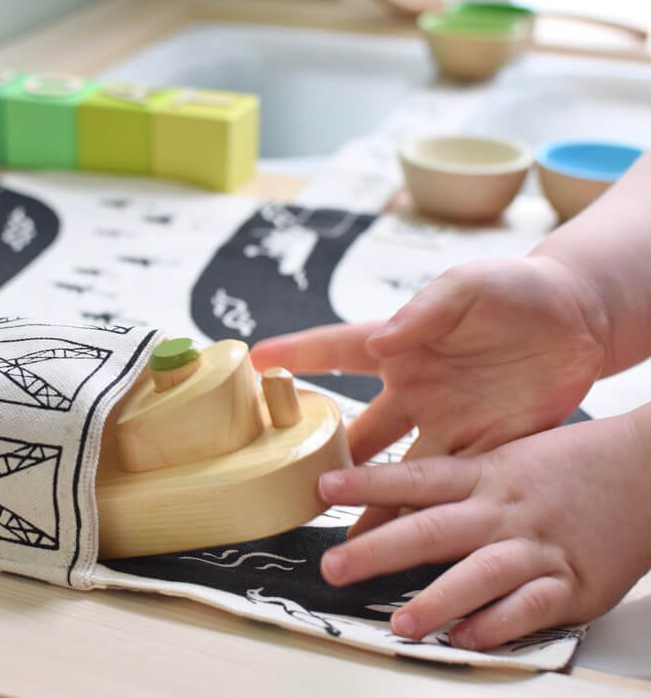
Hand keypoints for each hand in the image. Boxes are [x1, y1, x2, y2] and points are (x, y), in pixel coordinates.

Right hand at [252, 255, 607, 531]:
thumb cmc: (513, 289)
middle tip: (293, 492)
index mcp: (401, 344)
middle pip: (360, 433)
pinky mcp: (486, 448)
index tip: (253, 362)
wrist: (577, 321)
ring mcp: (448, 423)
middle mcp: (414, 390)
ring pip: (400, 473)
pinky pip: (451, 485)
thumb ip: (423, 311)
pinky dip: (430, 514)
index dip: (296, 355)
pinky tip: (411, 543)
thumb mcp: (466, 286)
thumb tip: (381, 343)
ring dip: (374, 506)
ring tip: (347, 545)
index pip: (337, 349)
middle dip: (327, 463)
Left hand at [316, 408, 650, 650]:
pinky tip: (467, 637)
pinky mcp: (572, 582)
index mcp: (485, 474)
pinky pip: (531, 607)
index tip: (325, 488)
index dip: (367, 483)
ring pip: (480, 573)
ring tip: (400, 622)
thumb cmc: (571, 463)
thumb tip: (397, 496)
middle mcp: (503, 509)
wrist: (646, 469)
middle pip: (432, 529)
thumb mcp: (506, 457)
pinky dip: (499, 623)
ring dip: (437, 599)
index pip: (415, 478)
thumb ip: (456, 480)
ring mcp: (536, 546)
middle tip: (335, 567)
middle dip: (378, 550)